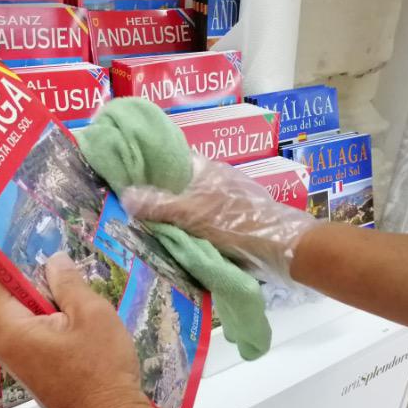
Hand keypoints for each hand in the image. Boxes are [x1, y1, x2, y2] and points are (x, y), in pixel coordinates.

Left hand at [0, 240, 153, 407]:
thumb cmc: (100, 371)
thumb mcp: (90, 315)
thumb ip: (68, 283)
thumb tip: (53, 262)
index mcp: (8, 325)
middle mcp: (5, 338)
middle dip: (1, 251)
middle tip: (9, 212)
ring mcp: (21, 352)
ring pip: (16, 302)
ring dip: (26, 274)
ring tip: (36, 238)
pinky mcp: (38, 360)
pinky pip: (31, 318)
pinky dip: (40, 296)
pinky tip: (58, 281)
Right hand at [120, 153, 321, 281]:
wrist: (282, 248)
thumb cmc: (237, 224)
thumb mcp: (192, 215)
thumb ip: (159, 205)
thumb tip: (125, 194)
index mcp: (205, 169)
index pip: (170, 159)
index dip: (148, 165)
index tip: (125, 174)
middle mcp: (215, 180)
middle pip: (178, 183)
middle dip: (156, 194)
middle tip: (127, 207)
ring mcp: (225, 200)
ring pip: (190, 204)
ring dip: (172, 214)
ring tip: (144, 226)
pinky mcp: (233, 221)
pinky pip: (201, 220)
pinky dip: (187, 228)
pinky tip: (174, 240)